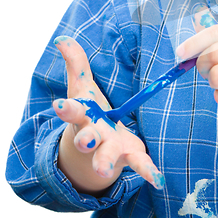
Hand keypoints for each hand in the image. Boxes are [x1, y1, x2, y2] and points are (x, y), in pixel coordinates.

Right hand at [53, 36, 163, 193]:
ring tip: (103, 170)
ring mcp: (110, 148)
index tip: (59, 106)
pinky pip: (138, 165)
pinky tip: (157, 179)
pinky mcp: (128, 155)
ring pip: (105, 156)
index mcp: (83, 117)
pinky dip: (147, 172)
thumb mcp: (82, 88)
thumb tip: (63, 38)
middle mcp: (93, 135)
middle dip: (85, 140)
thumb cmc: (90, 112)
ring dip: (104, 161)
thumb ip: (76, 64)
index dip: (66, 110)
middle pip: (86, 138)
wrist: (96, 146)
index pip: (72, 112)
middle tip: (86, 140)